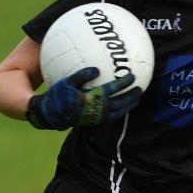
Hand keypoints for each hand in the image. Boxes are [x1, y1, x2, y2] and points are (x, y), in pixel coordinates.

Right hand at [26, 67, 141, 129]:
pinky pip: (113, 117)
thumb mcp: (67, 82)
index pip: (112, 89)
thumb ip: (82, 75)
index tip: (132, 76)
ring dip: (128, 105)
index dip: (123, 83)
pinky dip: (121, 112)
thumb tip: (97, 70)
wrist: (51, 115)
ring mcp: (97, 117)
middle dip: (131, 96)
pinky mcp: (95, 122)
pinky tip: (124, 107)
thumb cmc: (58, 96)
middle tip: (141, 89)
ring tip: (137, 99)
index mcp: (91, 99)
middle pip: (119, 102)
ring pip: (118, 112)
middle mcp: (97, 109)